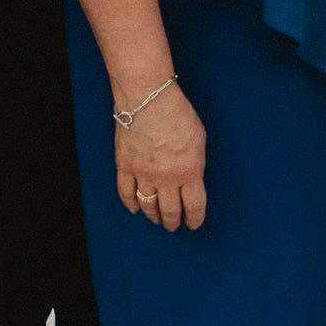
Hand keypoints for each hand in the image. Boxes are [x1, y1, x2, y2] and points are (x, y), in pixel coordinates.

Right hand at [115, 78, 207, 230]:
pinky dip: (130, 204)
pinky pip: (126, 193)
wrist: (148, 99)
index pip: (194, 205)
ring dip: (153, 216)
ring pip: (148, 205)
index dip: (194, 219)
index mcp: (189, 171)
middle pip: (170, 210)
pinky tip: (135, 209)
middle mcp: (166, 178)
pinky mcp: (125, 166)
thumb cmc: (177, 113)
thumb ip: (196, 163)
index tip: (193, 224)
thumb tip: (192, 177)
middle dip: (173, 222)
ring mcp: (143, 174)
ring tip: (157, 219)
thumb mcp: (199, 139)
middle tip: (174, 226)